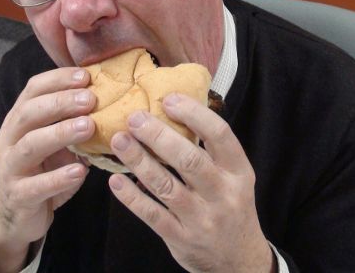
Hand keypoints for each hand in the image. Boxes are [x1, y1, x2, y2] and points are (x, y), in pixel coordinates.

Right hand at [0, 68, 95, 272]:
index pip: (33, 90)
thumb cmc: (45, 170)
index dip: (58, 79)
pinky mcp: (17, 196)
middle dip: (60, 102)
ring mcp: (10, 168)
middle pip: (29, 113)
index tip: (86, 76)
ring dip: (60, 133)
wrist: (20, 215)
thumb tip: (112, 99)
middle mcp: (9, 139)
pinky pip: (35, 186)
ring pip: (29, 146)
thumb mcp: (59, 142)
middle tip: (90, 99)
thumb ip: (75, 122)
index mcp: (19, 120)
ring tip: (89, 127)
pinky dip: (58, 178)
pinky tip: (80, 170)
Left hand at [108, 94, 274, 272]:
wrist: (239, 261)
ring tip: (119, 140)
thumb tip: (175, 112)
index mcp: (239, 172)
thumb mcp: (235, 177)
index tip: (170, 99)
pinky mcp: (182, 239)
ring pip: (166, 186)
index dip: (194, 114)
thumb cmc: (231, 206)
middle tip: (135, 118)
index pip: (220, 135)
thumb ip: (212, 151)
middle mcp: (223, 193)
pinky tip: (115, 180)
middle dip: (158, 136)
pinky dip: (132, 196)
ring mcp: (202, 218)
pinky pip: (152, 214)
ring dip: (139, 161)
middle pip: (189, 160)